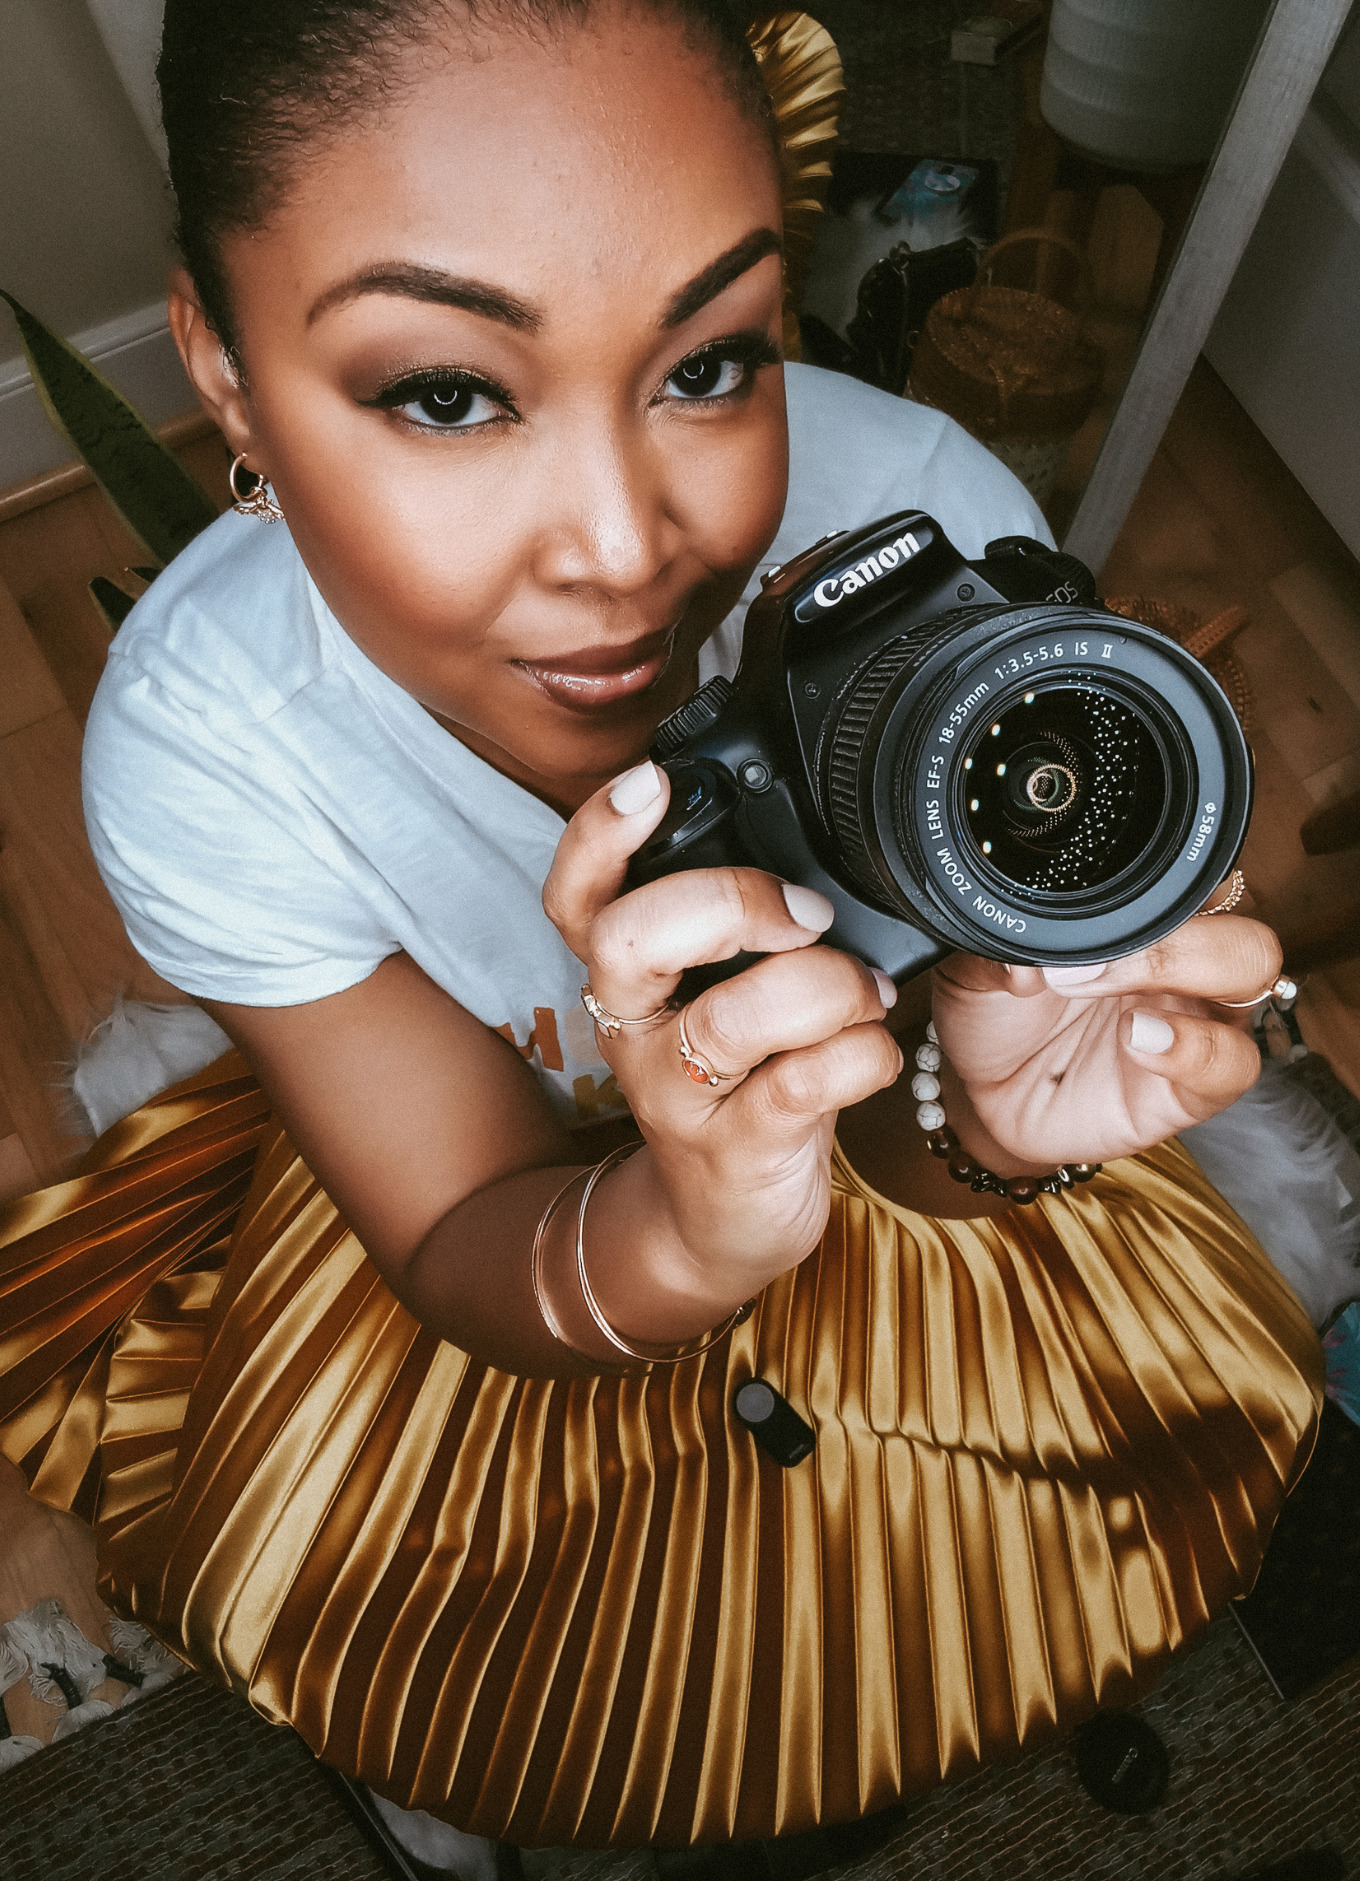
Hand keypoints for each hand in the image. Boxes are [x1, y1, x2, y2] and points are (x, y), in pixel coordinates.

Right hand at [542, 761, 902, 1324]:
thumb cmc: (741, 1080)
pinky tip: (876, 1047)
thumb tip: (819, 833)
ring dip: (821, 987)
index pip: (577, 893)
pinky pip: (798, 1086)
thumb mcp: (723, 992)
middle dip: (724, 901)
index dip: (599, 833)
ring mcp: (675, 1096)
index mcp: (628, 975)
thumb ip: (743, 923)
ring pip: (727, 1019)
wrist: (722, 1221)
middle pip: (625, 938)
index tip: (651, 781)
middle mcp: (633, 1029)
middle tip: (805, 914)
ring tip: (865, 991)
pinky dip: (859, 1054)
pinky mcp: (734, 1150)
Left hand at [931, 908, 1280, 1168]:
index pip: (1191, 879)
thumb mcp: (977, 972)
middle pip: (1238, 922)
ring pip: (1251, 974)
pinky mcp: (1192, 1086)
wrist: (983, 1094)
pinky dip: (1195, 1048)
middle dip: (1176, 935)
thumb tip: (1023, 958)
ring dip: (1183, 974)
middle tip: (1091, 964)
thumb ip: (997, 951)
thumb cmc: (996, 1019)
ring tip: (1115, 1006)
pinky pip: (1234, 1062)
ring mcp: (1196, 1022)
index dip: (1152, 888)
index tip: (1083, 910)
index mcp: (1144, 923)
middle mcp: (1183, 965)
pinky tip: (1139, 1041)